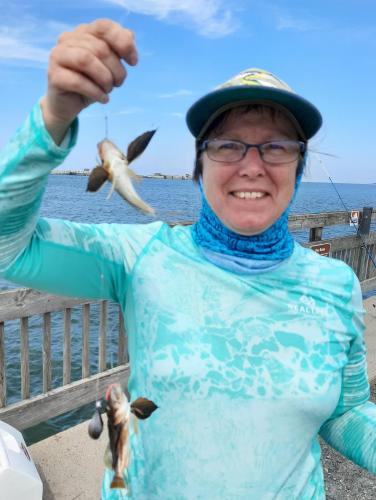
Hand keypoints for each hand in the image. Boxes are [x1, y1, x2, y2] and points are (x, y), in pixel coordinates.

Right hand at [40, 19, 137, 143]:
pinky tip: (103, 99)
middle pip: (100, 48)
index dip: (123, 43)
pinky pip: (78, 81)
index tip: (133, 62)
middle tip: (118, 83)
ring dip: (105, 79)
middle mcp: (68, 39)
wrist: (69, 104)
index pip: (105, 27)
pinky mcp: (54, 76)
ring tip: (109, 90)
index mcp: (83, 32)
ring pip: (86, 60)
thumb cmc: (91, 82)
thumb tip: (130, 36)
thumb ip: (119, 48)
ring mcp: (58, 56)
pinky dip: (95, 92)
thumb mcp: (109, 65)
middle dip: (116, 70)